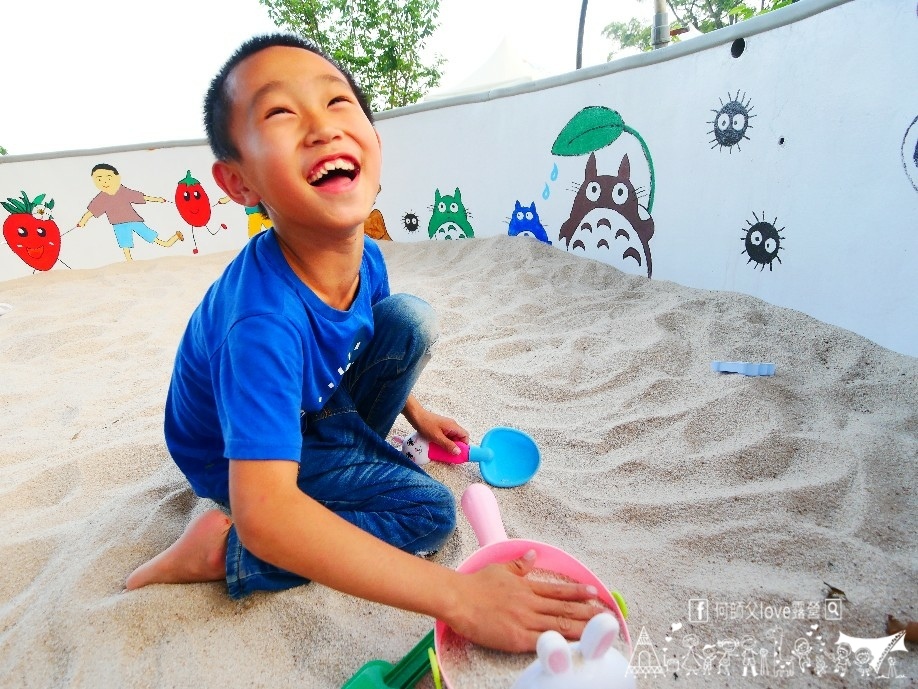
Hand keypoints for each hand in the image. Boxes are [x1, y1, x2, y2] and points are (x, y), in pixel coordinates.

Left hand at [411, 408, 467, 455]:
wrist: (416, 416)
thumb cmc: (426, 425)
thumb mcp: (437, 437)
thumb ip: (448, 445)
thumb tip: (458, 452)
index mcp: (453, 426)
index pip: (465, 436)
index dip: (464, 445)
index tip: (459, 453)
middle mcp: (452, 425)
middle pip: (459, 437)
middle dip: (456, 446)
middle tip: (451, 454)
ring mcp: (446, 426)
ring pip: (453, 437)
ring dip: (450, 444)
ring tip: (444, 452)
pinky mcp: (441, 427)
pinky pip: (447, 436)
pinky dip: (445, 442)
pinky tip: (439, 446)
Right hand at [445, 550, 601, 651]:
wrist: (458, 600)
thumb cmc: (475, 585)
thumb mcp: (500, 569)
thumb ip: (518, 565)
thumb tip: (532, 554)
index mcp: (526, 588)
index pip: (558, 591)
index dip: (578, 593)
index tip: (595, 594)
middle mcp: (530, 604)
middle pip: (564, 609)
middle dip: (587, 613)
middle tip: (607, 616)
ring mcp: (525, 621)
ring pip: (559, 625)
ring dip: (581, 627)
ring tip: (599, 630)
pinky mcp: (517, 638)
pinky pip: (543, 641)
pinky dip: (560, 643)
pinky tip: (573, 645)